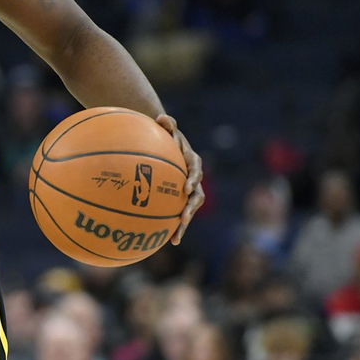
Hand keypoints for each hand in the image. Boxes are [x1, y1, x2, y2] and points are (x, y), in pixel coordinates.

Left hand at [156, 114, 203, 244]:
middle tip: (183, 219)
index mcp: (191, 161)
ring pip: (189, 209)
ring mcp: (187, 191)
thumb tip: (162, 118)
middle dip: (190, 209)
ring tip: (175, 238)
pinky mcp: (179, 199)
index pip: (195, 170)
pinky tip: (166, 241)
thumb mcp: (166, 127)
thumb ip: (167, 123)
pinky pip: (178, 214)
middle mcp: (193, 178)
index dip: (193, 179)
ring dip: (183, 224)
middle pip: (197, 196)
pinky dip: (173, 227)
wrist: (166, 144)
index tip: (187, 187)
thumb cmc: (164, 134)